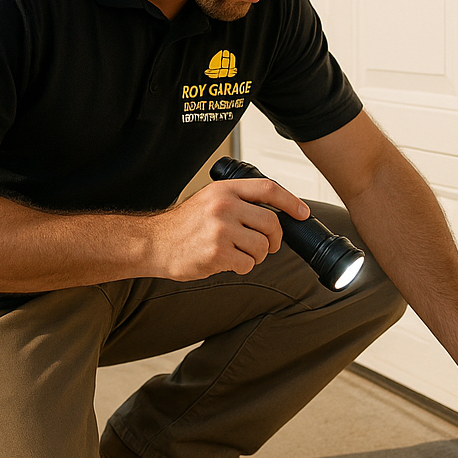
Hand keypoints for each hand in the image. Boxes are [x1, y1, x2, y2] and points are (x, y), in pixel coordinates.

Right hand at [147, 178, 309, 280]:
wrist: (155, 243)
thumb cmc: (183, 225)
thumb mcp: (209, 200)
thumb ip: (237, 201)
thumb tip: (273, 212)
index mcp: (224, 190)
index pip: (268, 189)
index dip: (291, 201)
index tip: (302, 213)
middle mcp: (224, 207)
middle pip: (271, 223)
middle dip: (274, 239)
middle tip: (268, 246)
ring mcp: (220, 230)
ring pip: (262, 247)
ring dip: (256, 256)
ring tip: (238, 254)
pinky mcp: (217, 253)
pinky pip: (247, 264)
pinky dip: (242, 267)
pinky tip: (227, 262)